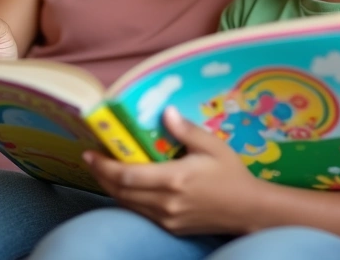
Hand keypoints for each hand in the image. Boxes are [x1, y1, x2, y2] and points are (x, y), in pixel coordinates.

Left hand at [85, 107, 263, 235]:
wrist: (249, 210)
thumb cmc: (232, 175)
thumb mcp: (213, 146)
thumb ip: (186, 130)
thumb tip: (165, 112)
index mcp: (175, 179)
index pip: (128, 175)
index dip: (104, 165)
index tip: (90, 152)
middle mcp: (166, 202)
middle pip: (121, 191)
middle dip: (101, 175)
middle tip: (91, 158)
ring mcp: (167, 218)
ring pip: (127, 204)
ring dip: (111, 187)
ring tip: (103, 169)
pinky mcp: (170, 227)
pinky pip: (140, 213)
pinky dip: (127, 198)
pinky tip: (125, 185)